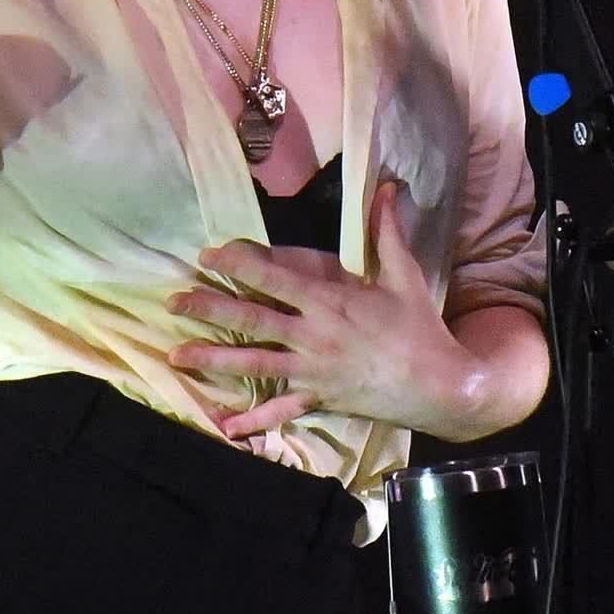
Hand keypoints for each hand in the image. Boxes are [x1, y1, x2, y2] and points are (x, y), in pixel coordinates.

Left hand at [167, 180, 460, 438]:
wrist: (440, 386)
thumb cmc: (419, 328)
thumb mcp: (403, 276)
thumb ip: (387, 232)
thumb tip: (388, 186)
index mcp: (330, 303)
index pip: (274, 279)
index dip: (238, 266)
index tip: (209, 256)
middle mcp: (314, 337)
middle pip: (252, 321)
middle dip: (209, 310)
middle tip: (173, 302)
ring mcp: (313, 372)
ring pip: (254, 365)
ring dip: (213, 360)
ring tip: (176, 355)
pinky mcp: (319, 399)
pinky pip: (281, 412)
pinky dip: (252, 421)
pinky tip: (224, 426)